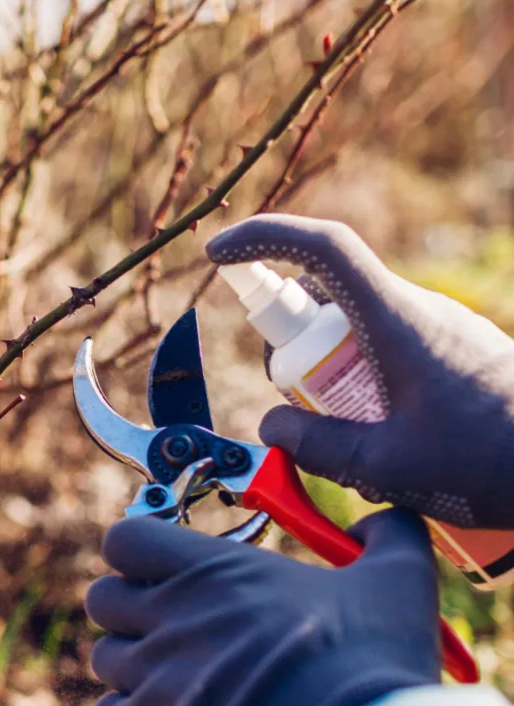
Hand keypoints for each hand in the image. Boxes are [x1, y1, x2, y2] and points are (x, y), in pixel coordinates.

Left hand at [85, 510, 439, 705]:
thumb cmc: (371, 655)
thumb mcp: (398, 577)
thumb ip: (389, 533)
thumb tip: (385, 520)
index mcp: (214, 569)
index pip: (125, 538)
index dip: (138, 546)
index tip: (165, 562)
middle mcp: (171, 613)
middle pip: (102, 597)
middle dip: (130, 606)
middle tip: (174, 621)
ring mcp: (156, 673)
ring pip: (105, 657)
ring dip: (135, 663)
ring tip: (182, 676)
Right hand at [206, 214, 513, 528]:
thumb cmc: (490, 462)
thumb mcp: (387, 466)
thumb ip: (317, 447)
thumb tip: (272, 426)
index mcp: (396, 320)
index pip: (322, 247)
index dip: (263, 239)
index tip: (218, 256)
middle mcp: (416, 310)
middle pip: (329, 295)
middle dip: (292, 341)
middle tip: (293, 403)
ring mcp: (438, 327)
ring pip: (358, 327)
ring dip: (330, 367)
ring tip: (345, 434)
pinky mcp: (452, 350)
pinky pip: (388, 347)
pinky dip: (363, 378)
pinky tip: (382, 436)